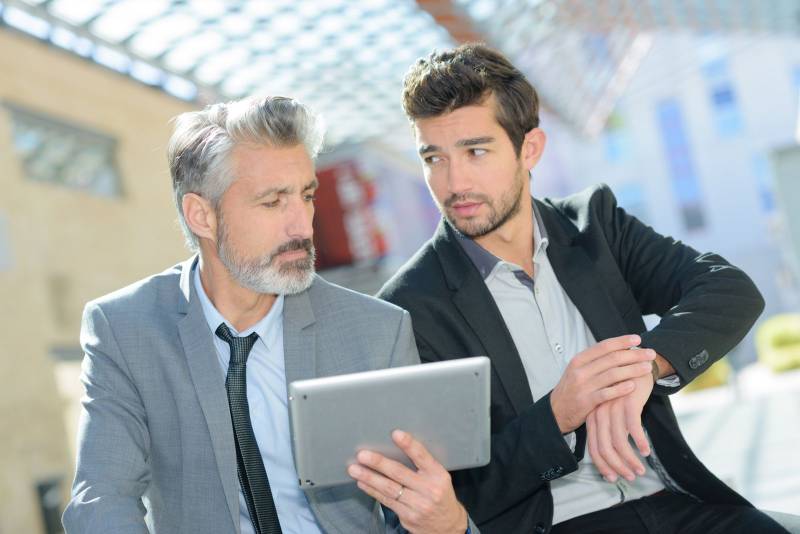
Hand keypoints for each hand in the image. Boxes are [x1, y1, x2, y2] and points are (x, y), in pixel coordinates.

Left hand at [348, 430, 467, 533]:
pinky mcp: (407, 516)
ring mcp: (417, 505)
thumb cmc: (440, 495)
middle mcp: (428, 490)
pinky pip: (386, 501)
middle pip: (399, 473)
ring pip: (389, 489)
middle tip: (363, 455)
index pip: (422, 457)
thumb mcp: (439, 477)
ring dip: (369, 478)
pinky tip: (363, 483)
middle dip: (378, 463)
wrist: (447, 525)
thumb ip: (422, 465)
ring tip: (355, 469)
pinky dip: (372, 491)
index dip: (409, 444)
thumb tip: (394, 448)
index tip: (395, 434)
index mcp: (438, 475)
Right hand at [550, 335, 655, 432]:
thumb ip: (594, 361)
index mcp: (579, 360)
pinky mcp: (586, 402)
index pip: (604, 346)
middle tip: (650, 353)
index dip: (622, 341)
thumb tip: (618, 349)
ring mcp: (583, 386)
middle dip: (634, 355)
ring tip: (647, 368)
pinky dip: (621, 389)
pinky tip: (633, 386)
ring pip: (612, 375)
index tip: (637, 339)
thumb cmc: (571, 389)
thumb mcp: (577, 370)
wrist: (555, 411)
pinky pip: (607, 394)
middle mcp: (580, 371)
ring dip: (632, 370)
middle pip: (612, 359)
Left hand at [587, 370, 653, 482]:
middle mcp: (600, 413)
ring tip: (640, 469)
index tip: (612, 478)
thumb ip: (609, 430)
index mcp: (593, 416)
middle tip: (630, 477)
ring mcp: (612, 408)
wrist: (634, 365)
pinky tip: (646, 451)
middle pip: (604, 447)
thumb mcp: (612, 410)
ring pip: (619, 441)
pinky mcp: (627, 402)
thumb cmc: (623, 392)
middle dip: (617, 466)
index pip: (593, 446)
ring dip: (630, 459)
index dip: (602, 465)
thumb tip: (613, 457)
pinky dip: (640, 442)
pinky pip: (633, 428)